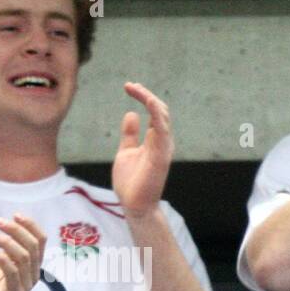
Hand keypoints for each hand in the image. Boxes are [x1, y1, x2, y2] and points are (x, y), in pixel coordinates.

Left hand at [0, 214, 45, 290]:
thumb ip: (5, 255)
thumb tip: (4, 236)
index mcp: (31, 268)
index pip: (40, 242)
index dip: (31, 226)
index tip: (15, 215)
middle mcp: (33, 275)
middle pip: (33, 245)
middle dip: (16, 229)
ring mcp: (25, 286)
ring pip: (23, 256)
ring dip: (6, 241)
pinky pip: (12, 271)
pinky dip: (1, 257)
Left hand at [111, 83, 172, 219]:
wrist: (134, 205)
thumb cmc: (131, 183)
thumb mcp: (126, 152)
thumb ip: (130, 135)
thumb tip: (131, 114)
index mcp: (155, 140)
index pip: (154, 112)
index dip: (144, 97)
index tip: (130, 87)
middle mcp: (162, 141)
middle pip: (160, 110)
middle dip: (146, 95)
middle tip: (130, 85)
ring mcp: (163, 147)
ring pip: (162, 116)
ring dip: (150, 100)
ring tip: (136, 89)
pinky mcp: (161, 154)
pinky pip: (162, 129)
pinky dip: (156, 113)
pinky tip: (148, 102)